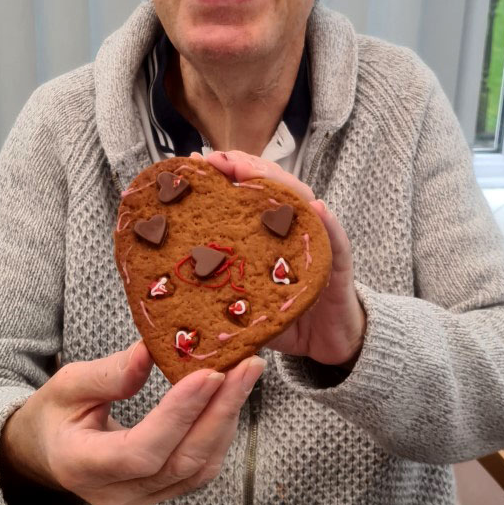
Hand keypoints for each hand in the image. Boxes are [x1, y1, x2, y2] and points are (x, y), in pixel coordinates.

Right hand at [0, 341, 264, 504]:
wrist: (46, 455)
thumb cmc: (54, 416)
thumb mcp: (66, 386)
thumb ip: (108, 374)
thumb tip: (151, 350)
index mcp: (81, 466)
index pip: (140, 451)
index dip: (178, 415)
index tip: (208, 374)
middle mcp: (115, 495)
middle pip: (179, 461)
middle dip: (219, 412)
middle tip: (246, 367)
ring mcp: (140, 501)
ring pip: (197, 470)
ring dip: (226, 421)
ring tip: (246, 376)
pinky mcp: (160, 495)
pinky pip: (199, 472)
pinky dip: (219, 435)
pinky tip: (230, 400)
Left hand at [200, 150, 365, 367]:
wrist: (325, 344)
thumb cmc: (280, 314)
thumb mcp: (240, 297)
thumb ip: (215, 282)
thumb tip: (164, 277)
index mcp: (268, 230)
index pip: (248, 190)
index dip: (225, 171)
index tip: (197, 162)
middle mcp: (292, 227)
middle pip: (273, 185)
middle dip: (246, 167)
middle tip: (218, 160)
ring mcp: (318, 241)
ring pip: (301, 201)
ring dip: (278, 183)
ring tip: (251, 172)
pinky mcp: (339, 263)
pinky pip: (336, 238)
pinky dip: (327, 221)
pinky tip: (316, 207)